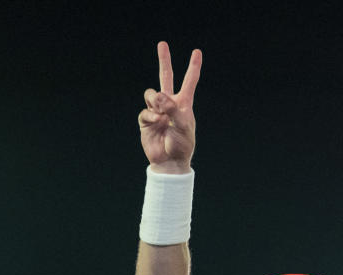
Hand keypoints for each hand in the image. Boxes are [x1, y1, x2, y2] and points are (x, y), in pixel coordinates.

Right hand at [138, 41, 201, 173]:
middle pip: (165, 77)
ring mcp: (157, 110)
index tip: (197, 52)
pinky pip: (146, 111)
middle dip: (164, 61)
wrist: (170, 161)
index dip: (193, 67)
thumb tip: (159, 96)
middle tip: (163, 44)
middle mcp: (170, 104)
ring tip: (163, 112)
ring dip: (156, 99)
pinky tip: (159, 122)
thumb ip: (173, 109)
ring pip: (152, 93)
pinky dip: (152, 115)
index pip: (189, 82)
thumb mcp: (183, 125)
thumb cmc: (182, 144)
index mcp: (184, 104)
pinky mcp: (146, 120)